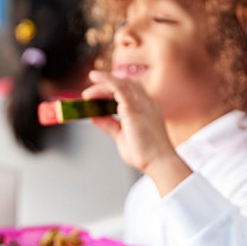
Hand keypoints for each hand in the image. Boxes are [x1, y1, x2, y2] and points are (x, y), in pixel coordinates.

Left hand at [83, 70, 190, 194]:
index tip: (99, 97)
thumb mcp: (122, 136)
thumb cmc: (146, 155)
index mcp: (147, 109)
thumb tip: (95, 117)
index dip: (114, 91)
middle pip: (126, 85)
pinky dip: (104, 83)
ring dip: (102, 83)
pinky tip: (92, 87)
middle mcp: (146, 103)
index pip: (131, 92)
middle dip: (107, 85)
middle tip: (90, 94)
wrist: (159, 162)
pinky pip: (117, 87)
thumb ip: (110, 125)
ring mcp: (141, 103)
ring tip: (87, 93)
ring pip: (121, 83)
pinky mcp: (133, 107)